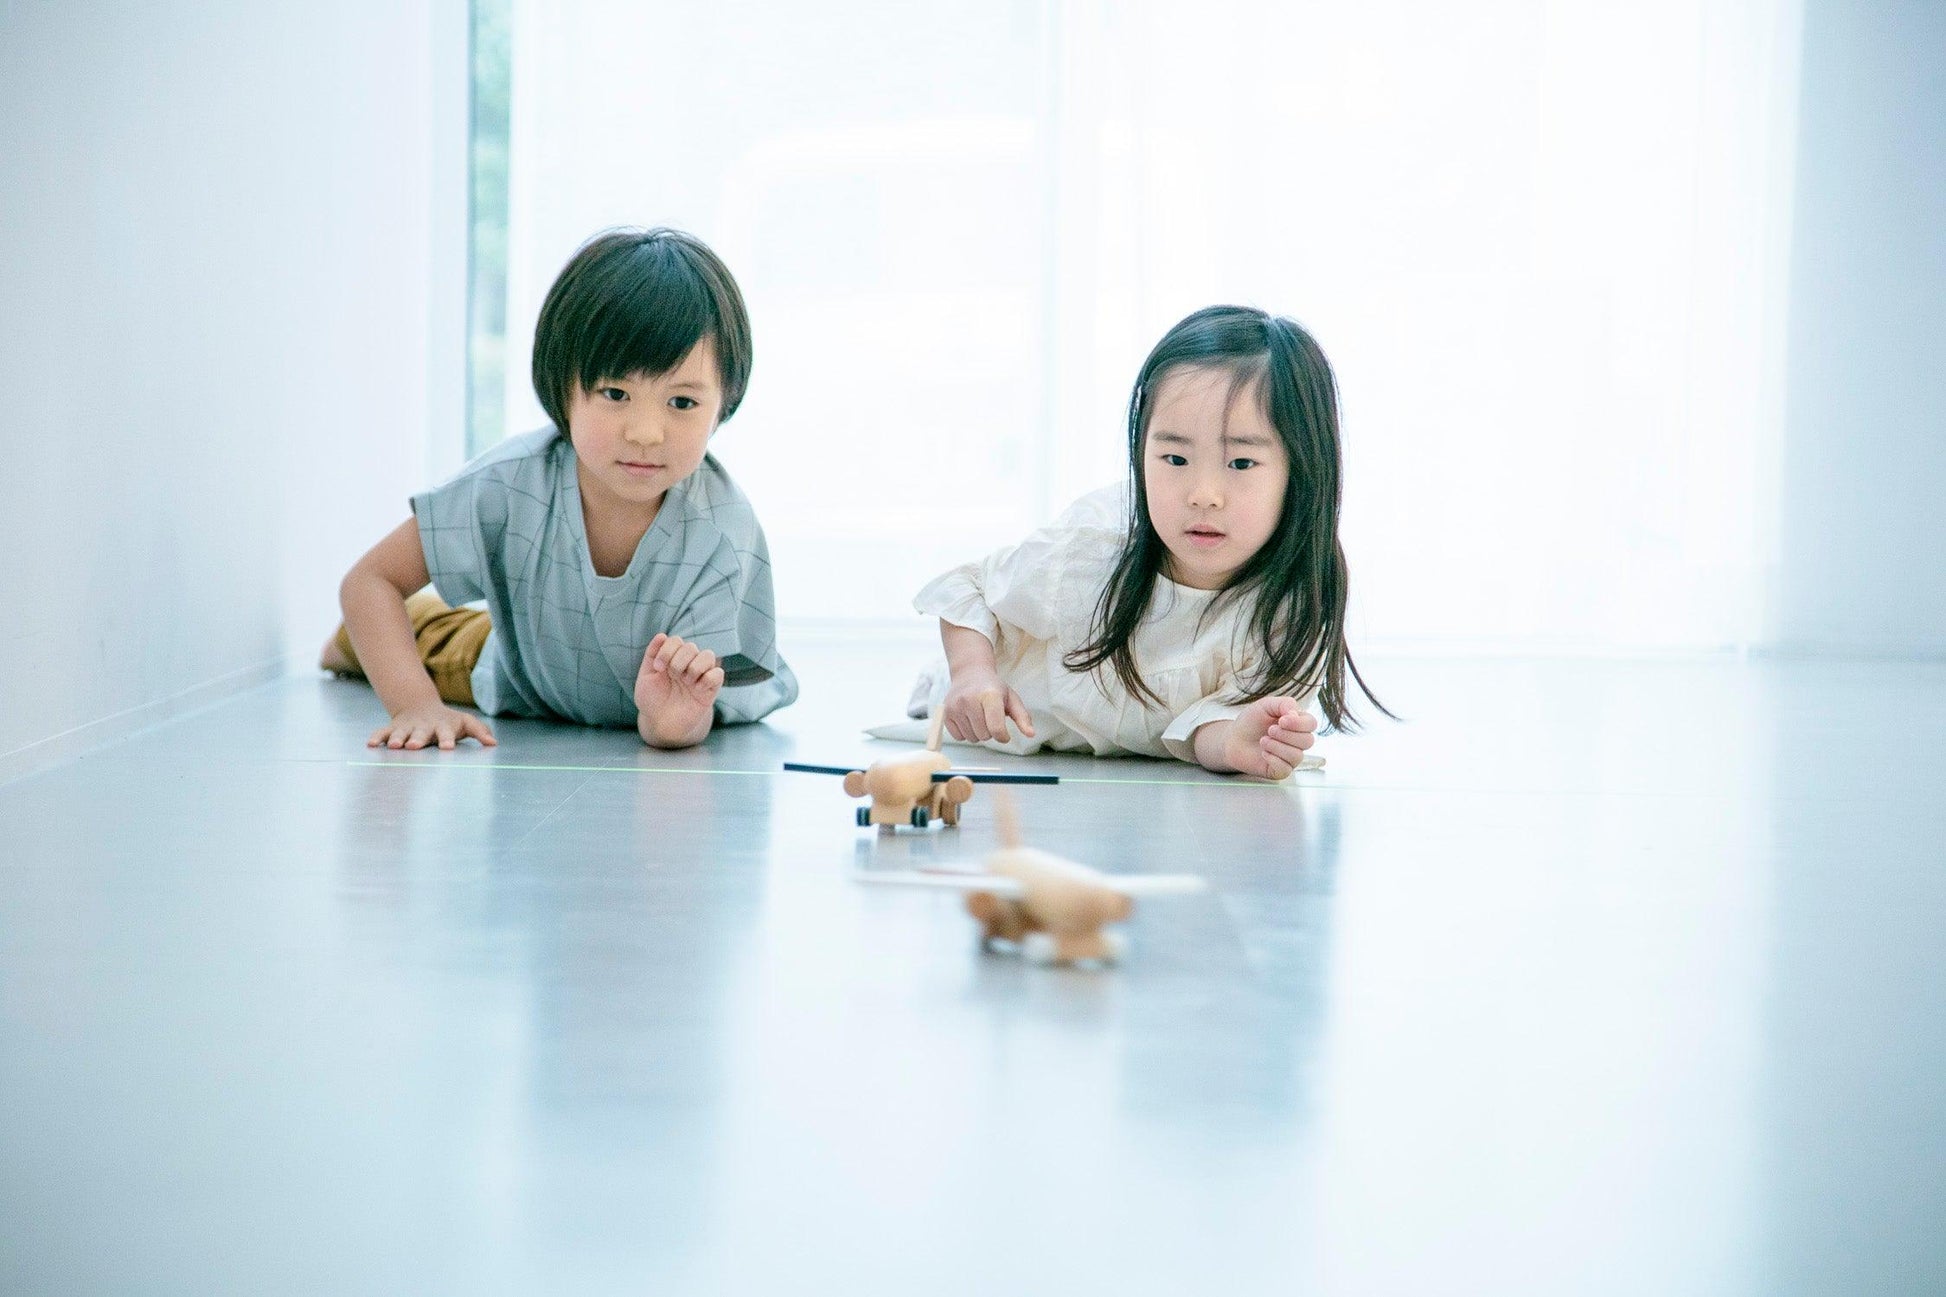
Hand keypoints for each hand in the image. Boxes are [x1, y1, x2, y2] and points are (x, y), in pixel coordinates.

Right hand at [368, 703, 496, 750]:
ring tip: (394, 746)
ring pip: (401, 734)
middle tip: (415, 746)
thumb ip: (479, 731)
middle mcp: (424, 727)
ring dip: (397, 740)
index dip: (447, 740)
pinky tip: (371, 744)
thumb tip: (493, 743)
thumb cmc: (448, 721)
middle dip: (418, 739)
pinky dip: (377, 737)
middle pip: (422, 734)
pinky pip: (382, 732)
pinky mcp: (393, 729)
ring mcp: (408, 728)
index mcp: (443, 727)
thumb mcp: (465, 723)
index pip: (447, 733)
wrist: (420, 706)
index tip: (447, 748)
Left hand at [635, 633, 723, 745]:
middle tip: (673, 676)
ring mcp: (700, 675)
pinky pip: (718, 674)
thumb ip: (652, 655)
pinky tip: (697, 688)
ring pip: (708, 655)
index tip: (658, 668)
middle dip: (679, 660)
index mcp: (672, 659)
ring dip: (694, 667)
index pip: (676, 641)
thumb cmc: (653, 701)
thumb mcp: (645, 677)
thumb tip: (661, 635)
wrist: (661, 724)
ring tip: (686, 681)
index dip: (667, 650)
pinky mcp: (711, 688)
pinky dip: (708, 678)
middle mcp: (688, 664)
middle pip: (691, 647)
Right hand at [941, 668, 1035, 744]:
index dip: (1003, 736)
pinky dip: (965, 733)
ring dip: (978, 733)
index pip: (996, 729)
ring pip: (972, 738)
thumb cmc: (993, 687)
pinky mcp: (945, 713)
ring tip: (979, 717)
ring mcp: (955, 706)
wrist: (969, 673)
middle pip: (984, 735)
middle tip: (989, 718)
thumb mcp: (1012, 698)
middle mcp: (969, 700)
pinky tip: (968, 719)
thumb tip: (1031, 734)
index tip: (1005, 733)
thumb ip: (1022, 717)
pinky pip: (958, 737)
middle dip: (990, 732)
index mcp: (989, 695)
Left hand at [1222, 696, 1317, 778]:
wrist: (1233, 738)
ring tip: (1263, 741)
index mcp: (1297, 724)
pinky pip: (1286, 768)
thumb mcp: (1266, 705)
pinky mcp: (1281, 770)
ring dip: (1277, 746)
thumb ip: (1284, 703)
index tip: (1281, 720)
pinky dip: (1273, 759)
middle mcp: (1297, 741)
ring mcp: (1290, 757)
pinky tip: (1263, 753)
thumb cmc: (1251, 721)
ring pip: (1297, 756)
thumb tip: (1296, 713)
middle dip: (1286, 735)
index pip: (1311, 724)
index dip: (1299, 723)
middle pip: (1308, 741)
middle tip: (1269, 730)